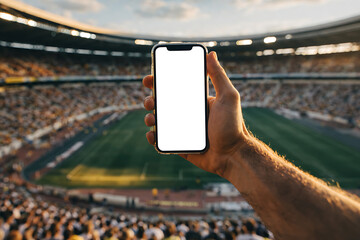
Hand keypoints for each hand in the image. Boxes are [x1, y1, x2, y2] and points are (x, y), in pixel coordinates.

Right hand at [143, 51, 249, 178]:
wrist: (233, 156)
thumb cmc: (233, 126)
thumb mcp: (228, 97)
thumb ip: (218, 76)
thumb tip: (211, 54)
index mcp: (197, 102)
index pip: (175, 89)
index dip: (160, 82)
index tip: (149, 79)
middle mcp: (188, 115)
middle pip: (163, 104)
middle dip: (151, 100)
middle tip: (150, 101)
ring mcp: (183, 131)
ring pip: (160, 121)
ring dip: (150, 117)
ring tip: (152, 119)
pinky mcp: (180, 146)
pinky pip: (163, 141)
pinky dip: (154, 137)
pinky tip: (152, 135)